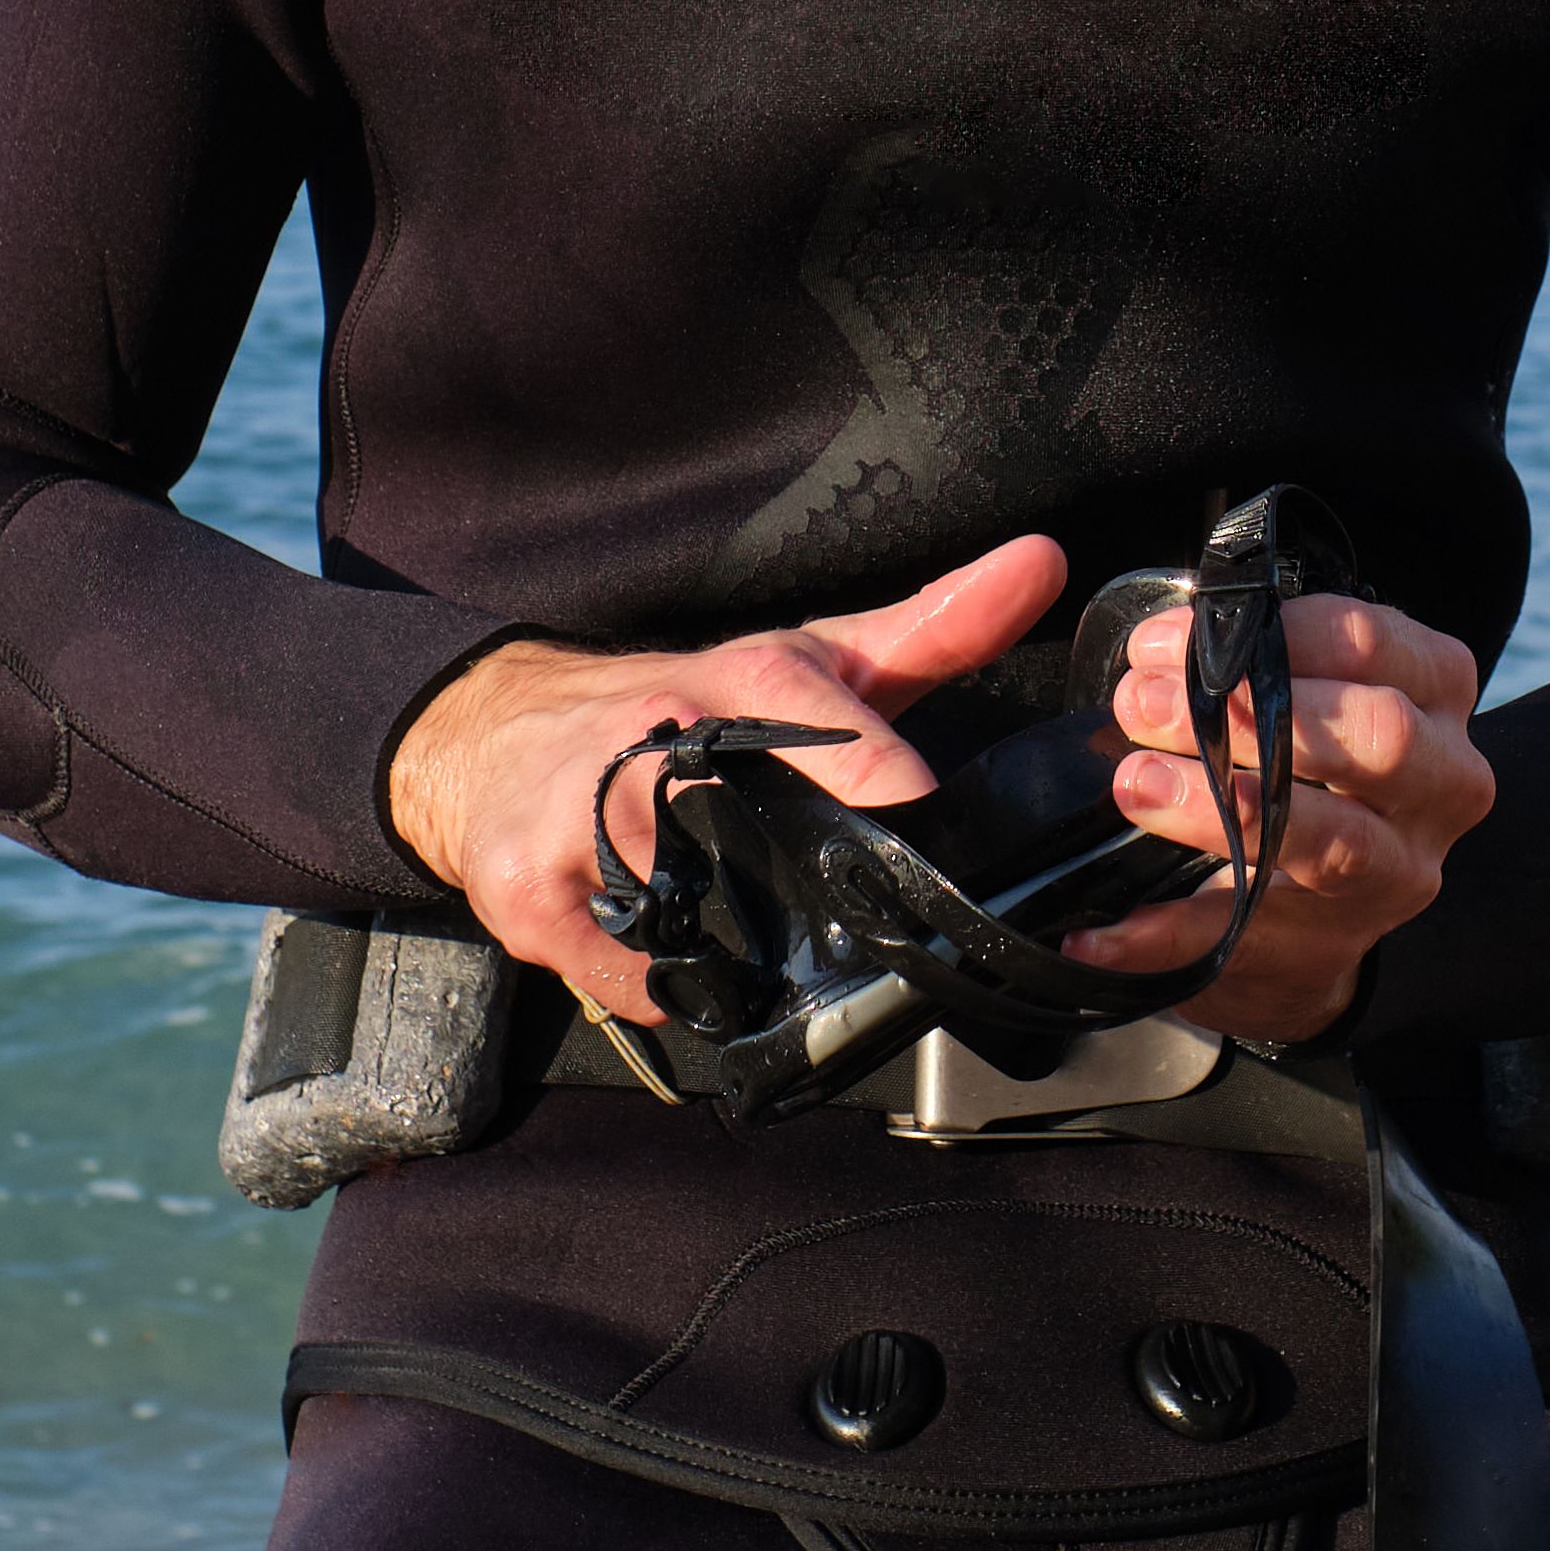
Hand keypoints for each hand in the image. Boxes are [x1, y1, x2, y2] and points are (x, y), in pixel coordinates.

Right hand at [385, 537, 1069, 1026]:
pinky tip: (680, 982)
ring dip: (713, 934)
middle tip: (851, 914)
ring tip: (753, 958)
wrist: (506, 734)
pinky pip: (616, 971)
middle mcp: (643, 735)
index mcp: (725, 680)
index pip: (784, 691)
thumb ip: (930, 628)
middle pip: (708, 800)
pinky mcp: (524, 891)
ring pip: (656, 893)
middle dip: (764, 853)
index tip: (906, 787)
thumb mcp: (807, 662)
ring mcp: (571, 815)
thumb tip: (1044, 562)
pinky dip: (657, 988)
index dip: (848, 743)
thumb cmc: (684, 708)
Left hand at [1062, 591, 1492, 1046]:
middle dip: (1251, 714)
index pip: (1371, 643)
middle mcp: (1443, 785)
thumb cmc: (1302, 764)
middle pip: (1379, 737)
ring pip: (1334, 844)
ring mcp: (1396, 876)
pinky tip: (1098, 930)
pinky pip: (1242, 943)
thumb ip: (1256, 661)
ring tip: (1136, 785)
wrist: (1314, 905)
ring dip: (1221, 812)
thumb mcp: (1307, 692)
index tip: (1170, 642)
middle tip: (1142, 703)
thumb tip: (1162, 649)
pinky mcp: (1330, 949)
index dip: (1267, 634)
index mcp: (1435, 693)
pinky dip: (1163, 936)